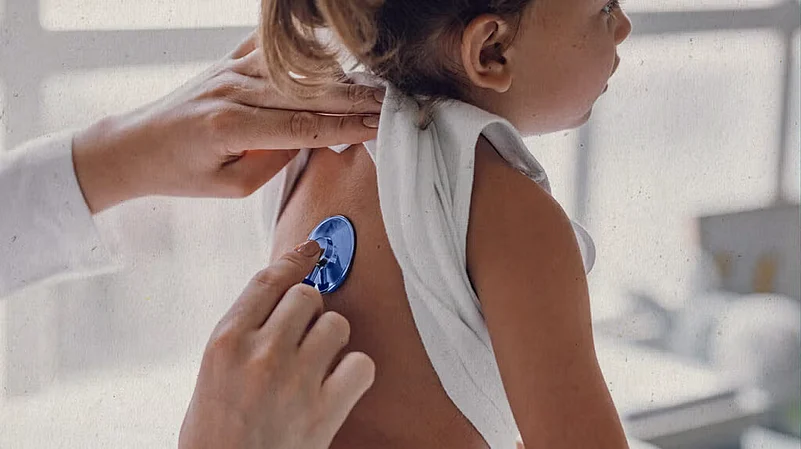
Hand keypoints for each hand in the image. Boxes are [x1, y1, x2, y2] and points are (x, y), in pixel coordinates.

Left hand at [73, 31, 383, 213]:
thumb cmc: (180, 172)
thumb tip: (311, 137)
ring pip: (298, 70)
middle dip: (355, 99)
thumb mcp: (230, 186)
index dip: (347, 127)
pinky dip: (306, 51)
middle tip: (391, 103)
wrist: (136, 145)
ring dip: (338, 77)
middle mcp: (233, 90)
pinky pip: (273, 48)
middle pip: (308, 92)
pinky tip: (334, 49)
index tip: (380, 127)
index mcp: (231, 127)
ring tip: (372, 85)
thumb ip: (274, 160)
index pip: (305, 126)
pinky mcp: (227, 61)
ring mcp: (230, 70)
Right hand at [179, 240, 375, 448]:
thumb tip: (282, 297)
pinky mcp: (325, 409)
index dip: (294, 261)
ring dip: (332, 340)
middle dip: (310, 310)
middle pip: (307, 295)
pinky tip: (338, 385)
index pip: (268, 281)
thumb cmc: (214, 435)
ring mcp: (295, 380)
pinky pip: (361, 364)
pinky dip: (355, 373)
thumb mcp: (213, 372)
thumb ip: (245, 333)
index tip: (310, 250)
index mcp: (226, 342)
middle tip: (304, 334)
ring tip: (318, 364)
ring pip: (336, 324)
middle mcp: (261, 354)